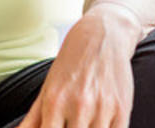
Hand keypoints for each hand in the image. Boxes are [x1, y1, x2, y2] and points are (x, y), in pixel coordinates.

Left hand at [18, 6, 139, 127]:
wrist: (102, 36)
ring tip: (83, 121)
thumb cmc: (71, 65)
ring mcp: (103, 108)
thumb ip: (32, 119)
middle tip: (69, 122)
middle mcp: (78, 105)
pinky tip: (98, 123)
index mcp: (54, 101)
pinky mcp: (122, 110)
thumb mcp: (47, 88)